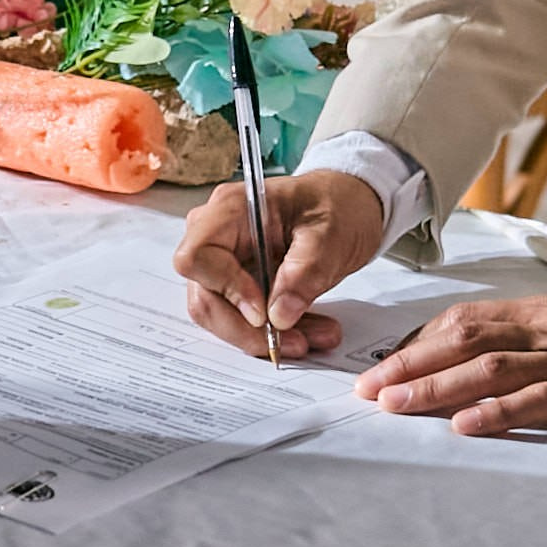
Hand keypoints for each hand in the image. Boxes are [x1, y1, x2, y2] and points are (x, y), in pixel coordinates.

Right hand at [176, 168, 385, 358]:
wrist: (349, 205)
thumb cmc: (337, 205)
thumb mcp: (331, 235)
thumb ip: (305, 272)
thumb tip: (279, 315)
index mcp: (231, 209)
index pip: (197, 257)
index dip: (226, 289)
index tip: (263, 311)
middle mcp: (217, 234)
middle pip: (205, 295)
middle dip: (248, 329)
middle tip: (294, 342)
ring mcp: (226, 260)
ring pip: (222, 314)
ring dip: (263, 337)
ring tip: (312, 339)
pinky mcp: (239, 283)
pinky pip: (242, 318)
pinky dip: (274, 332)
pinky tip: (308, 333)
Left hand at [354, 282, 546, 436]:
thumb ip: (535, 333)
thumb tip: (483, 352)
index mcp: (539, 315)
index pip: (464, 322)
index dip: (417, 345)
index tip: (379, 367)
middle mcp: (545, 334)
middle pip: (463, 342)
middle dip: (410, 367)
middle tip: (366, 392)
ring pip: (490, 368)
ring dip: (437, 388)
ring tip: (396, 407)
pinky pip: (542, 399)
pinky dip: (500, 412)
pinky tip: (468, 426)